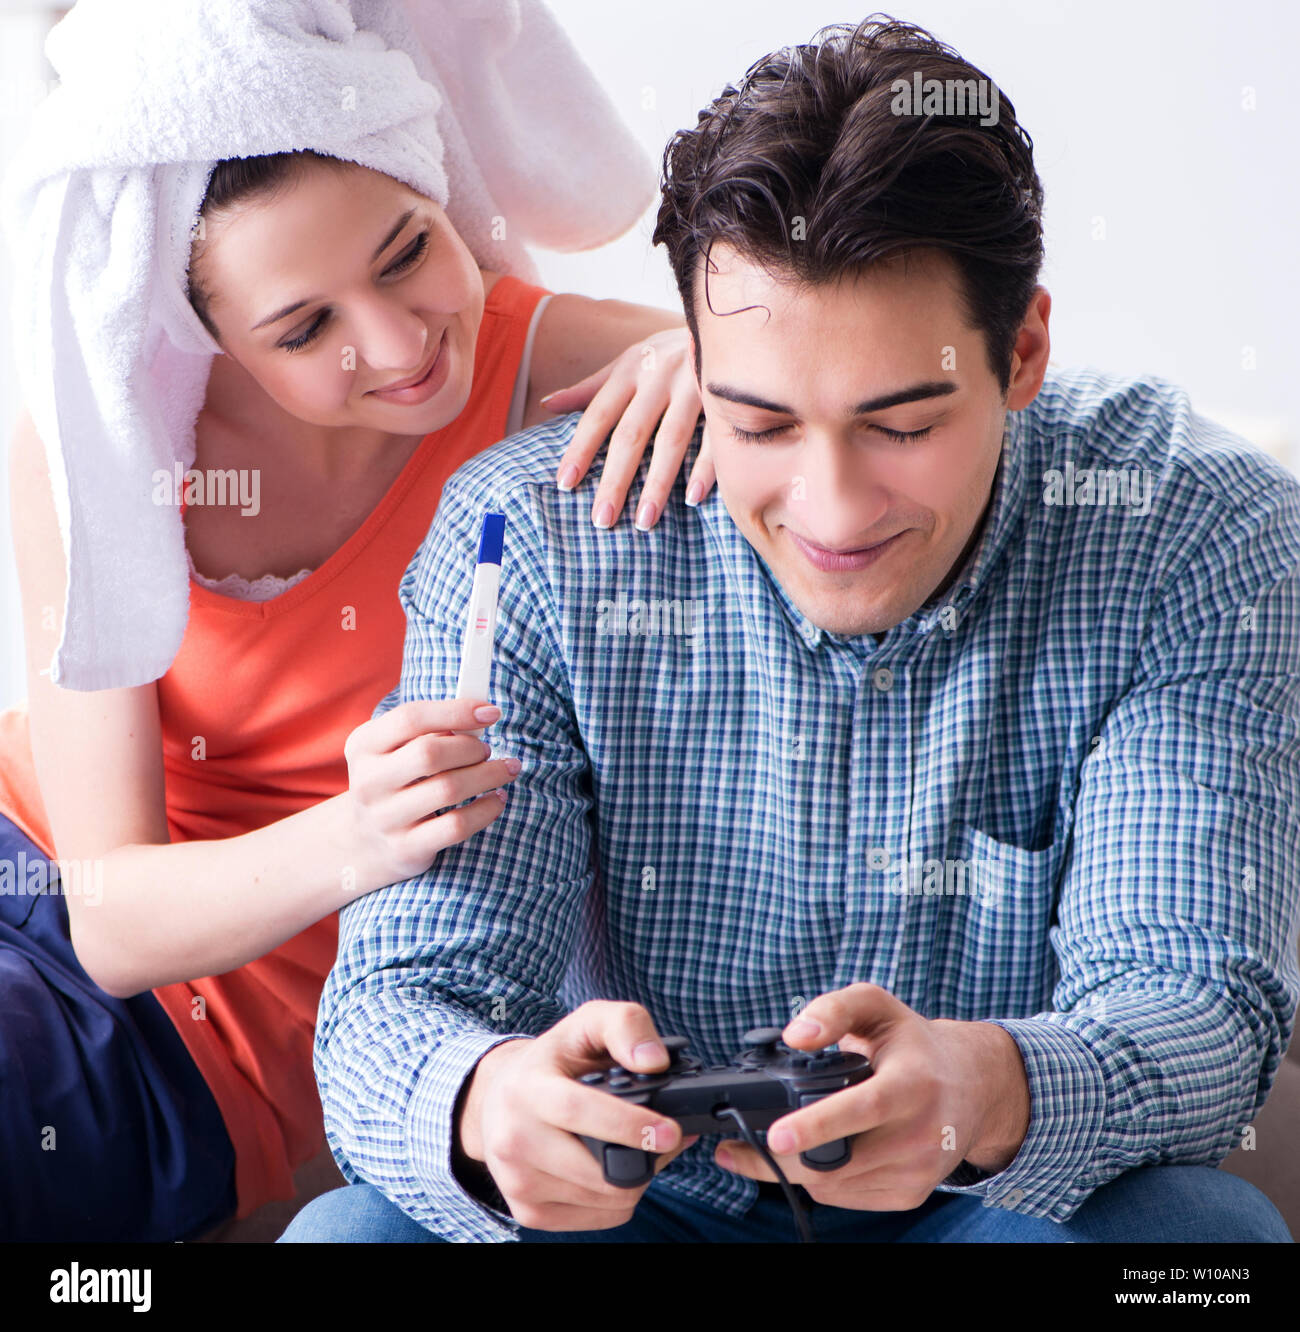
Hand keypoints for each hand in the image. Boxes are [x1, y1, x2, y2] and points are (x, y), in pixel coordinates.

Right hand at [342, 697, 520, 888]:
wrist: (366, 841)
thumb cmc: (396, 780)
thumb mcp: (398, 749)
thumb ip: (431, 730)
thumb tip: (480, 716)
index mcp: (363, 745)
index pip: (410, 718)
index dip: (456, 711)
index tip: (492, 712)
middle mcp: (368, 781)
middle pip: (429, 753)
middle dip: (471, 748)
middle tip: (487, 750)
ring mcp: (384, 818)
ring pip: (448, 789)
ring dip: (488, 775)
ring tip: (506, 769)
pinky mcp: (405, 848)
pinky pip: (456, 825)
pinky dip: (486, 809)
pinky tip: (498, 799)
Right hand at [456, 1001, 699, 1230]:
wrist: (498, 1097)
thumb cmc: (552, 1059)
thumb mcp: (586, 1023)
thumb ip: (626, 1024)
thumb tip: (654, 1061)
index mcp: (526, 1089)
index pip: (578, 1112)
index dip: (628, 1125)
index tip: (670, 1130)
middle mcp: (514, 1140)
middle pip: (598, 1171)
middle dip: (648, 1156)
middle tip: (669, 1134)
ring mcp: (518, 1183)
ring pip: (606, 1198)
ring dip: (638, 1177)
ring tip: (640, 1144)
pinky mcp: (529, 1213)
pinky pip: (600, 1217)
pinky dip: (620, 1197)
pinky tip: (615, 1166)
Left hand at [544, 327, 714, 529]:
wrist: (727, 323)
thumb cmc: (668, 353)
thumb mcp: (628, 362)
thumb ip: (590, 389)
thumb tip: (547, 405)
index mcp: (630, 370)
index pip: (598, 415)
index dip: (580, 449)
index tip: (564, 485)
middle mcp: (658, 377)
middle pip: (632, 434)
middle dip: (615, 479)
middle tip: (602, 519)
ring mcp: (694, 386)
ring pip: (672, 441)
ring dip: (658, 483)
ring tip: (644, 521)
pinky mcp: (726, 398)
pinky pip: (716, 438)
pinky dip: (706, 468)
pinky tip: (694, 498)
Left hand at [715, 983, 1029, 1209]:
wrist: (970, 1085)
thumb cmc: (911, 1043)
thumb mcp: (876, 1006)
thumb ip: (833, 1009)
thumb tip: (795, 1036)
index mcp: (912, 1082)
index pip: (862, 1108)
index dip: (817, 1124)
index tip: (777, 1135)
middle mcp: (921, 1132)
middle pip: (836, 1160)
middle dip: (781, 1156)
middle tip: (736, 1146)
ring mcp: (917, 1170)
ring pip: (833, 1184)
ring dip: (794, 1166)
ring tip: (772, 1140)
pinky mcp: (910, 1194)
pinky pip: (845, 1196)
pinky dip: (819, 1178)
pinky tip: (816, 1151)